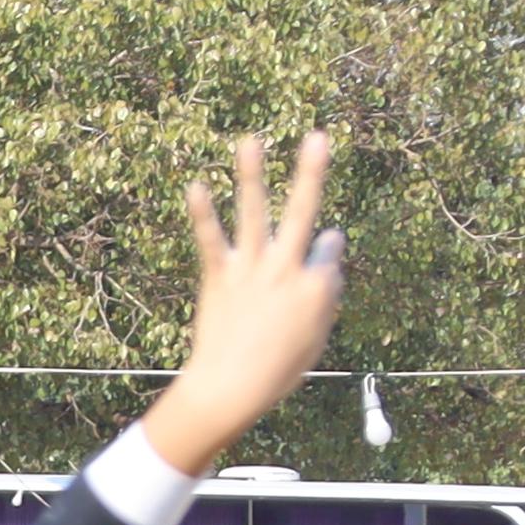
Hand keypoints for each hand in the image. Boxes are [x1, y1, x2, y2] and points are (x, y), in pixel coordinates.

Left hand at [136, 133, 345, 475]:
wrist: (231, 389)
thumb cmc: (278, 369)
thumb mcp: (315, 334)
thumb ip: (325, 289)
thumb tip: (330, 243)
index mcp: (319, 288)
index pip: (328, 250)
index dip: (323, 255)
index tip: (315, 262)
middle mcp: (287, 271)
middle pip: (303, 213)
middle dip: (312, 172)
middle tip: (318, 135)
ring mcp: (251, 271)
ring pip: (255, 215)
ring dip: (251, 176)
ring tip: (249, 140)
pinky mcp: (218, 277)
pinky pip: (211, 240)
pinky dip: (202, 214)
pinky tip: (195, 186)